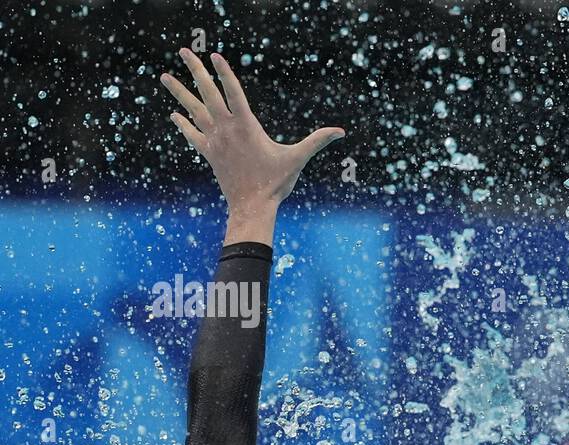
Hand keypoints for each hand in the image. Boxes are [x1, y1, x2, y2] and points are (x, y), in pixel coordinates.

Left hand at [161, 50, 343, 223]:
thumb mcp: (298, 158)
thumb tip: (341, 131)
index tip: (214, 56)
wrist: (252, 206)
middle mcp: (226, 129)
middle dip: (195, 71)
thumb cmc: (276, 182)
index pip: (233, 92)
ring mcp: (215, 141)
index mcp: (246, 125)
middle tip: (183, 52)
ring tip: (165, 76)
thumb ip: (317, 141)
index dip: (224, 73)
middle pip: (207, 93)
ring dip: (179, 92)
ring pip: (193, 110)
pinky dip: (183, 124)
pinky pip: (192, 134)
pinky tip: (175, 114)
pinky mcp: (209, 153)